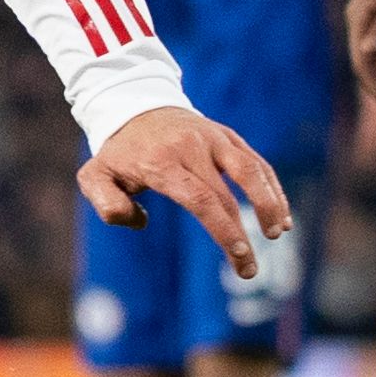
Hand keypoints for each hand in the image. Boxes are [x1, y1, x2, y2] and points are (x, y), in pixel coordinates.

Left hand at [82, 104, 293, 277]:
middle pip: (227, 193)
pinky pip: (256, 161)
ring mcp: (214, 138)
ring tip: (277, 234)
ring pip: (251, 170)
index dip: (223, 228)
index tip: (238, 254)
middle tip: (249, 271)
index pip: (200, 199)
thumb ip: (106, 203)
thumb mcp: (94, 175)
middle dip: (242, 234)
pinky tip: (281, 215)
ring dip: (269, 203)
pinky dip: (272, 187)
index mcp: (162, 162)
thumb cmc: (118, 152)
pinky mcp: (228, 136)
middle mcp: (192, 147)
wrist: (135, 105)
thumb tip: (140, 222)